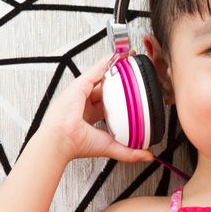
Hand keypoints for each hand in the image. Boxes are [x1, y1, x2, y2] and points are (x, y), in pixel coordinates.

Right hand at [38, 55, 153, 162]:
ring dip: (116, 67)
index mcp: (90, 117)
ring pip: (102, 77)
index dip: (122, 98)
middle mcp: (85, 103)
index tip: (134, 94)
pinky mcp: (79, 85)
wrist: (62, 140)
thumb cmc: (78, 144)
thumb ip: (130, 151)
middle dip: (120, 81)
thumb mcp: (110, 146)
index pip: (109, 104)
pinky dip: (107, 62)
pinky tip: (118, 55)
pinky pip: (96, 70)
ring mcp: (81, 93)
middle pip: (106, 88)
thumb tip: (148, 156)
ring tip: (130, 60)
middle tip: (136, 74)